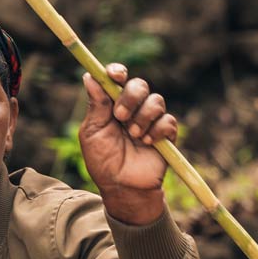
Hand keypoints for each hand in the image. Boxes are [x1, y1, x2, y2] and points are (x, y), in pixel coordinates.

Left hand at [79, 63, 176, 220]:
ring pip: (156, 100)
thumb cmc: (103, 161)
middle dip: (130, 97)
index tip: (115, 75)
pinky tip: (147, 142)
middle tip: (120, 117)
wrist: (122, 186)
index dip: (117, 72)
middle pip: (139, 85)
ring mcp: (150, 120)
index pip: (117, 79)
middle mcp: (132, 108)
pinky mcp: (166, 134)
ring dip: (142, 117)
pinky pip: (167, 121)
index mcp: (111, 105)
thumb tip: (90, 76)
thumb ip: (96, 105)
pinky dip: (156, 130)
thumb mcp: (92, 132)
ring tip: (133, 136)